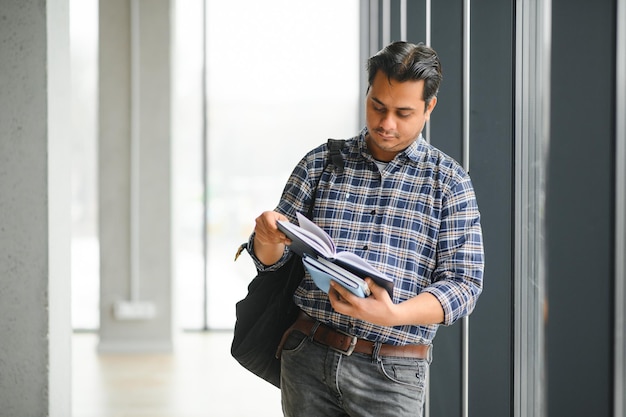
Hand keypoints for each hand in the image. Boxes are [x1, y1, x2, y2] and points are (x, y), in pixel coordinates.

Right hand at [253, 211, 289, 264]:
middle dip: (278, 237)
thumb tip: (288, 234)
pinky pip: (265, 241)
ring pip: (267, 238)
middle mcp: (259, 221)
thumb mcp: (282, 219)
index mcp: (266, 214)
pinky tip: (278, 241)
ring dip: (276, 241)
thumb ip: (285, 225)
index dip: (277, 232)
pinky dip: (273, 242)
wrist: (270, 222)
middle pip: (269, 232)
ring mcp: (257, 228)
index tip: (284, 236)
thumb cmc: (277, 219)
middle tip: (286, 240)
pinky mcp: (257, 235)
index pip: (270, 225)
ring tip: (283, 241)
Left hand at [330, 277, 445, 326]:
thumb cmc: (386, 305)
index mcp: (361, 305)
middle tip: (331, 286)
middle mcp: (355, 311)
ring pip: (339, 309)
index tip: (333, 282)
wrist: (389, 318)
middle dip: (331, 296)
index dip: (337, 288)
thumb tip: (365, 278)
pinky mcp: (356, 315)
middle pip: (336, 306)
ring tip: (335, 290)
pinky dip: (340, 302)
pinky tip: (342, 295)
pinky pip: (343, 309)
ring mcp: (355, 314)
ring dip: (334, 300)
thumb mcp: (381, 293)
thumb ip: (372, 285)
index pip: (345, 296)